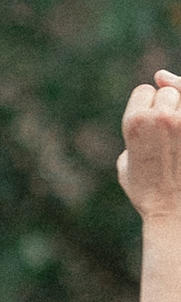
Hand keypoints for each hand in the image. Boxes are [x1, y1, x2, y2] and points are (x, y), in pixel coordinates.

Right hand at [119, 68, 180, 221]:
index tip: (150, 121)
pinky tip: (180, 140)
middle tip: (167, 130)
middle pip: (168, 92)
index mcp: (134, 122)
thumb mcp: (125, 161)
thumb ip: (136, 137)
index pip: (145, 90)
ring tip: (176, 138)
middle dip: (168, 106)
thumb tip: (146, 125)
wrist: (173, 211)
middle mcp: (159, 117)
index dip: (148, 104)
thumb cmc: (147, 192)